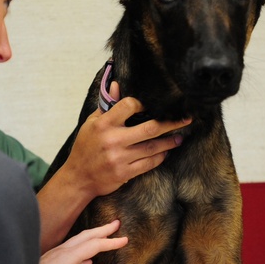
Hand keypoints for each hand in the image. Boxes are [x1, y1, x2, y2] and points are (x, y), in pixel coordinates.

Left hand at [35, 219, 126, 263]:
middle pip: (86, 236)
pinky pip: (72, 251)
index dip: (110, 242)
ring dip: (93, 238)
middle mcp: (61, 252)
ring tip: (105, 237)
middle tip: (117, 223)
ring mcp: (55, 256)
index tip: (125, 239)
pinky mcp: (50, 262)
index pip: (94, 245)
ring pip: (78, 242)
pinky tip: (87, 261)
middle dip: (103, 230)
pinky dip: (84, 250)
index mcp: (67, 258)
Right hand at [63, 80, 190, 197]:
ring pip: (152, 147)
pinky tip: (165, 152)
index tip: (152, 106)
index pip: (129, 105)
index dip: (143, 104)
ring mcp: (119, 158)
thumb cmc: (85, 147)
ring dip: (169, 142)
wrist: (78, 178)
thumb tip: (118, 85)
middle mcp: (113, 140)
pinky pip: (148, 164)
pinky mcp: (124, 173)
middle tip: (186, 119)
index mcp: (103, 124)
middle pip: (149, 128)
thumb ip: (107, 106)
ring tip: (179, 137)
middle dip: (171, 123)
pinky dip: (159, 157)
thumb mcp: (92, 123)